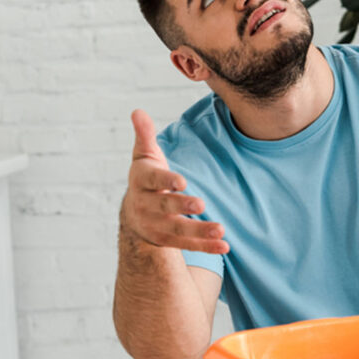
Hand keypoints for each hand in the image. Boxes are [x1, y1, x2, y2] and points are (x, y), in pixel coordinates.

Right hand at [121, 109, 227, 253]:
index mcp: (141, 181)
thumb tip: (138, 111)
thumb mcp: (143, 156)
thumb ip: (144, 135)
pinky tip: (224, 245)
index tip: (182, 181)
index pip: (153, 180)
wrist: (134, 213)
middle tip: (201, 203)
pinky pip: (187, 245)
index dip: (166, 180)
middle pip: (165, 206)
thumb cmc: (145, 178)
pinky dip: (206, 247)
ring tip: (221, 230)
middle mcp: (146, 205)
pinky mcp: (167, 241)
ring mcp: (156, 225)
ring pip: (178, 230)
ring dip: (199, 231)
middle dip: (182, 205)